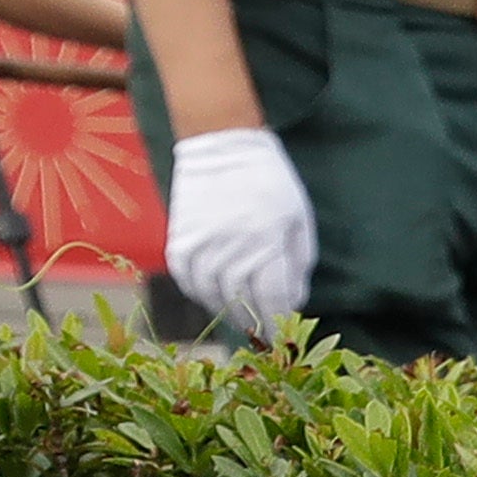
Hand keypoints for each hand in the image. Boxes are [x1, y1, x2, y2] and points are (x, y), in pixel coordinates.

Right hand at [163, 125, 314, 327]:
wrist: (221, 141)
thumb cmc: (270, 180)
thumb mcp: (298, 217)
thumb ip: (298, 262)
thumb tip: (292, 299)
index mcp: (266, 239)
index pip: (272, 297)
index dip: (279, 320)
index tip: (285, 333)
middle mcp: (231, 244)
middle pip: (241, 300)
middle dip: (256, 322)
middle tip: (264, 334)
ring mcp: (201, 240)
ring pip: (211, 292)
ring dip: (226, 311)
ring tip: (239, 320)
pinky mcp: (179, 234)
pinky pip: (184, 276)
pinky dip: (197, 292)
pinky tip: (209, 296)